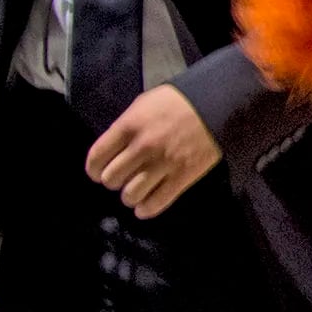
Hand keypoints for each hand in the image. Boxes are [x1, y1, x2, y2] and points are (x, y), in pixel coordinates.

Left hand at [84, 85, 223, 218]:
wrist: (217, 104)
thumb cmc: (178, 102)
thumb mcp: (143, 105)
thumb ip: (125, 127)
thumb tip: (113, 150)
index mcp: (129, 126)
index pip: (97, 157)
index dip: (94, 169)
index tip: (98, 172)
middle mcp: (142, 147)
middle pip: (111, 178)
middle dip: (113, 181)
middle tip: (122, 178)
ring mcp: (163, 163)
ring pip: (130, 195)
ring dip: (129, 196)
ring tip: (135, 192)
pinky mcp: (183, 176)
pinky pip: (157, 203)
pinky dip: (146, 209)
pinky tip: (144, 207)